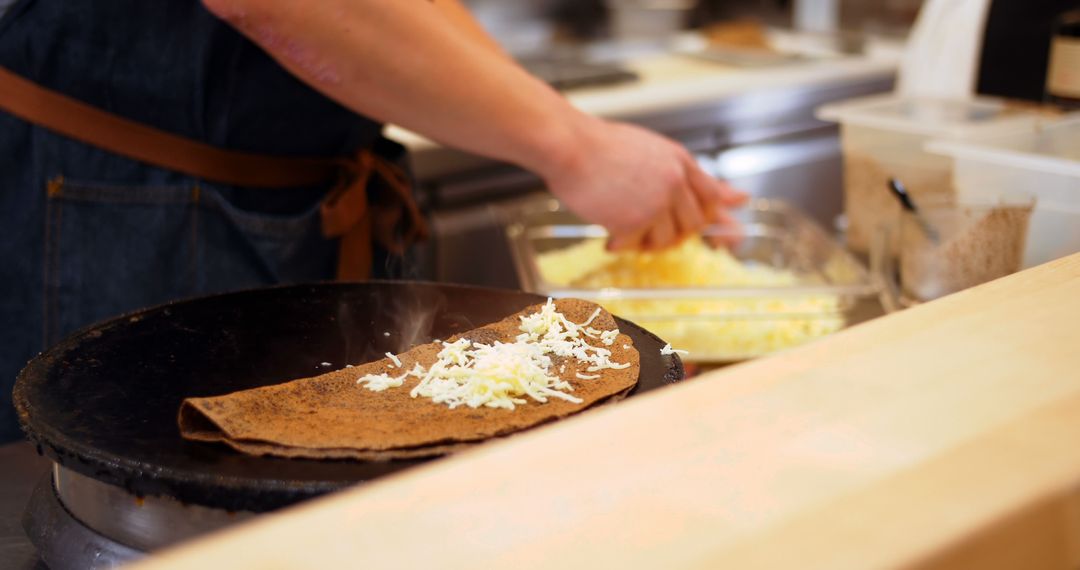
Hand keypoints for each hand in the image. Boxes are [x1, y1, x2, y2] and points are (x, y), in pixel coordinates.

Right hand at [540, 117, 745, 250]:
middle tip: (649, 232)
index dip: (706, 215)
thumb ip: (684, 174)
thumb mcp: (650, 150)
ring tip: (625, 233)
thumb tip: (738, 198)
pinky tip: (609, 238)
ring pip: (668, 240)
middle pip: (694, 224)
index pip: (712, 195)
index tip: (693, 224)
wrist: (570, 146)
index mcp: (679, 160)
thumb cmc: (599, 146)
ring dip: (646, 242)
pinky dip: (622, 246)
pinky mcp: (635, 220)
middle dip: (674, 234)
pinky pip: (637, 246)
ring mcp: (656, 201)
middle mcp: (674, 180)